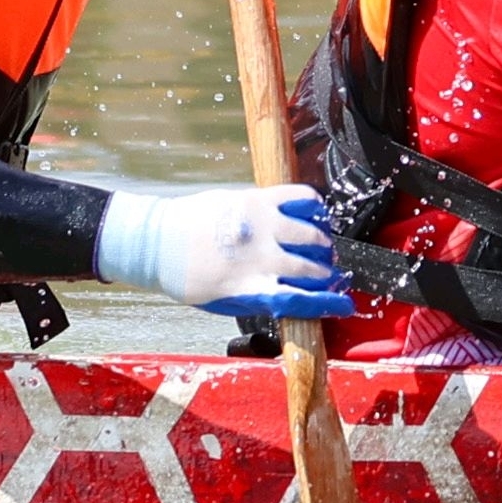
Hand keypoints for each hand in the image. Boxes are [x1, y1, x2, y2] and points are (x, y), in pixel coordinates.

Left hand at [96, 182, 349, 318]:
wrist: (156, 241)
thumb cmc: (186, 277)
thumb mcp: (222, 301)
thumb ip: (258, 298)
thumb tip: (292, 299)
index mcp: (251, 288)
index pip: (302, 299)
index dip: (329, 303)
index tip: (345, 304)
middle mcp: (260, 257)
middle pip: (311, 269)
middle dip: (327, 275)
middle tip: (329, 275)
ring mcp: (261, 225)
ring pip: (312, 235)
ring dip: (323, 244)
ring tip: (322, 248)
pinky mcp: (257, 199)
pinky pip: (301, 198)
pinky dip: (315, 206)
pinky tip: (315, 214)